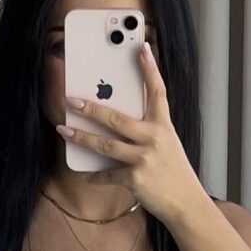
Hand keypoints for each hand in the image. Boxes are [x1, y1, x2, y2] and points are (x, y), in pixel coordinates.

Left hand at [56, 39, 206, 229]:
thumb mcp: (167, 144)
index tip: (142, 48)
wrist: (186, 203)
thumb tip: (117, 119)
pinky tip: (82, 172)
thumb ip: (148, 129)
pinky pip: (106, 174)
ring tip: (64, 130)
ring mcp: (144, 159)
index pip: (158, 91)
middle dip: (91, 108)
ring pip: (105, 145)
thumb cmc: (174, 172)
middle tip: (71, 100)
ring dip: (81, 137)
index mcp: (164, 126)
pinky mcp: (135, 179)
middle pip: (117, 118)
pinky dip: (92, 175)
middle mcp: (155, 138)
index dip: (150, 69)